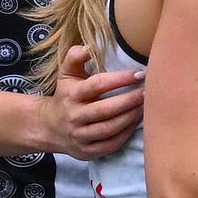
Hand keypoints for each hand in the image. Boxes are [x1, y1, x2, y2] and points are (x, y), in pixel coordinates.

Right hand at [39, 45, 143, 159]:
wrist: (48, 127)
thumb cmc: (66, 95)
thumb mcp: (66, 74)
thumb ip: (75, 57)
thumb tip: (89, 46)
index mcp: (72, 95)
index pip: (98, 85)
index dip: (120, 79)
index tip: (140, 74)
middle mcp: (75, 116)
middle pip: (106, 109)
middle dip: (130, 100)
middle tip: (149, 92)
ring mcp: (80, 136)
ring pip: (110, 128)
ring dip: (131, 117)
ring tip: (146, 106)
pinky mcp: (87, 151)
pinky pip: (111, 144)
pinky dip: (126, 134)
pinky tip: (136, 122)